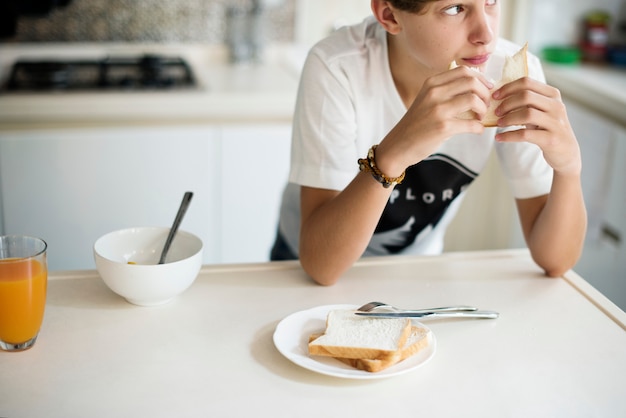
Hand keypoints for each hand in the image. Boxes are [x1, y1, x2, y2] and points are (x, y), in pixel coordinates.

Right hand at [376, 66, 492, 175]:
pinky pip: (471, 124)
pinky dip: (479, 128)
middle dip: (485, 93)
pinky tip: (477, 130)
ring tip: (481, 117)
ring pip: (473, 100)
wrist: (398, 145)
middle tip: (486, 104)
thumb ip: (446, 90)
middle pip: (471, 82)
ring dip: (483, 109)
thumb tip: (476, 82)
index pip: (464, 70)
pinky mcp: (443, 128)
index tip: (486, 88)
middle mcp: (434, 93)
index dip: (481, 78)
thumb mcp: (427, 99)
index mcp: (432, 83)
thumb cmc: (417, 124)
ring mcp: (438, 110)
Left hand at [492, 78, 581, 175]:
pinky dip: (508, 135)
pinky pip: (525, 134)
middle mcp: (556, 106)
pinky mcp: (551, 139)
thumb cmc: (547, 128)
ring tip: (498, 123)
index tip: (495, 96)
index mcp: (553, 95)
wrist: (566, 152)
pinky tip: (499, 137)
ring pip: (527, 114)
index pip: (527, 82)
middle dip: (507, 103)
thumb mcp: (541, 111)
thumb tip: (498, 97)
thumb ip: (526, 102)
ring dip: (508, 118)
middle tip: (496, 112)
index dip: (508, 88)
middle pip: (526, 96)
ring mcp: (555, 122)